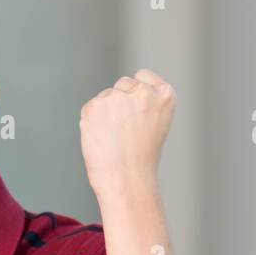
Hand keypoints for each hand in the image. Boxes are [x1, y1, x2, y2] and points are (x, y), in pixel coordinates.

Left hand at [79, 68, 175, 200]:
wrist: (126, 179)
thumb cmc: (141, 158)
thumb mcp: (156, 124)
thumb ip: (144, 103)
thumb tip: (120, 92)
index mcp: (165, 95)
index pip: (143, 76)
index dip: (136, 92)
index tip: (136, 111)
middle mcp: (142, 92)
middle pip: (123, 84)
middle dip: (120, 101)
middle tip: (125, 131)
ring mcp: (117, 97)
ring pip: (105, 96)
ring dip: (105, 112)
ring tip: (114, 137)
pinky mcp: (95, 106)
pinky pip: (90, 107)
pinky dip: (92, 121)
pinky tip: (102, 138)